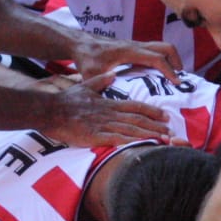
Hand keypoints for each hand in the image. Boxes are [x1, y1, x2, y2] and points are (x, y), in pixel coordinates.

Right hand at [43, 71, 172, 146]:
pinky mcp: (95, 136)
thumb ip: (100, 82)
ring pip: (131, 130)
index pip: (135, 106)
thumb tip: (111, 74)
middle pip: (137, 119)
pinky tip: (142, 146)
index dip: (152, 111)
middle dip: (155, 125)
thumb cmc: (67, 100)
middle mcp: (110, 114)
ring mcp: (103, 125)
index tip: (165, 115)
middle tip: (170, 129)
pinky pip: (116, 140)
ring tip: (163, 139)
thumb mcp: (85, 86)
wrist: (50, 110)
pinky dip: (131, 143)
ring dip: (148, 134)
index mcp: (109, 103)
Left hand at [72, 34, 181, 85]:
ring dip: (171, 60)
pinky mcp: (135, 48)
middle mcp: (136, 46)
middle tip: (178, 80)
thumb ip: (102, 85)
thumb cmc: (86, 58)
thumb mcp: (91, 74)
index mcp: (129, 51)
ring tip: (172, 79)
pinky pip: (155, 51)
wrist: (81, 44)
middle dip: (176, 62)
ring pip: (162, 47)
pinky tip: (159, 75)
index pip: (156, 58)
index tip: (176, 82)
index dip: (168, 70)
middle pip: (166, 47)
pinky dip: (162, 60)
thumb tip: (112, 102)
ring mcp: (136, 45)